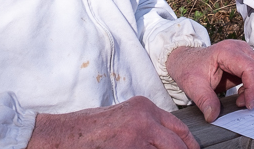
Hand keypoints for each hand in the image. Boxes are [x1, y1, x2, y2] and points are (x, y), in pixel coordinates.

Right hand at [26, 95, 197, 148]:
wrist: (65, 135)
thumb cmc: (91, 130)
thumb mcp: (125, 119)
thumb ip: (148, 126)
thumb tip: (169, 143)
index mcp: (145, 107)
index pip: (179, 128)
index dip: (189, 145)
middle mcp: (145, 119)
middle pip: (178, 145)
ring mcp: (138, 137)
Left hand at [166, 40, 253, 122]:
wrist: (187, 60)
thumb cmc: (190, 68)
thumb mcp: (192, 85)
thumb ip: (204, 100)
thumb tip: (213, 116)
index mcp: (227, 51)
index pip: (251, 67)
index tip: (247, 105)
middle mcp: (241, 49)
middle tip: (243, 104)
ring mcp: (248, 53)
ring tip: (247, 99)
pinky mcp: (251, 60)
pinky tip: (251, 94)